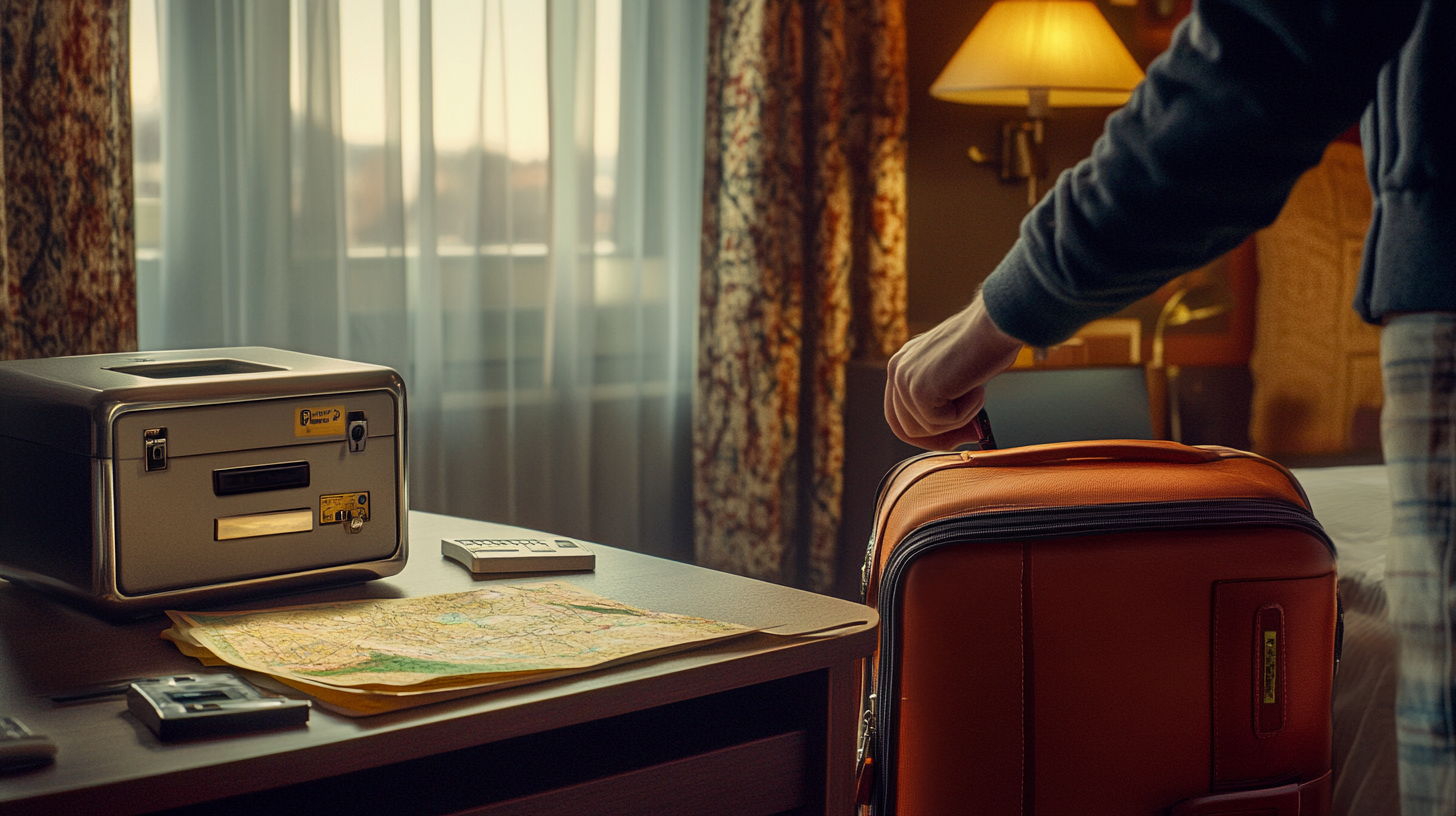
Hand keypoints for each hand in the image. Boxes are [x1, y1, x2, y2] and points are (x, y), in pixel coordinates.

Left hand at [884, 293, 1022, 449]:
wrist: (997, 323)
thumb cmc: (988, 342)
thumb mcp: (954, 372)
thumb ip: (943, 396)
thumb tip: (952, 434)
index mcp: (903, 363)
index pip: (898, 414)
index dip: (925, 434)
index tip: (955, 437)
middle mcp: (897, 369)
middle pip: (903, 428)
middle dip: (938, 439)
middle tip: (971, 434)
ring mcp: (904, 379)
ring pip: (923, 429)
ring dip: (957, 420)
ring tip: (977, 392)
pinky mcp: (918, 390)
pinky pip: (941, 424)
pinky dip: (966, 413)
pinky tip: (976, 387)